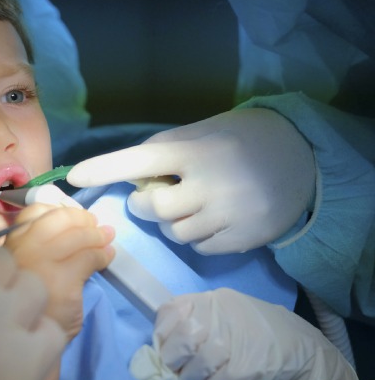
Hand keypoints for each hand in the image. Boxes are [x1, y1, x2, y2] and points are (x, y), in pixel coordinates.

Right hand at [3, 204, 113, 340]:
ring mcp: (38, 266)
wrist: (28, 344)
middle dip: (81, 219)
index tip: (75, 218)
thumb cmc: (28, 305)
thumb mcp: (24, 268)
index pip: (34, 211)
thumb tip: (79, 220)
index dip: (60, 210)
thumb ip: (39, 246)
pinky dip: (103, 255)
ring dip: (97, 236)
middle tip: (95, 226)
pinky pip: (88, 258)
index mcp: (7, 246)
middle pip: (57, 219)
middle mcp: (18, 251)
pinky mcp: (60, 282)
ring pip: (76, 236)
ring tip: (107, 240)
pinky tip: (107, 258)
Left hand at [67, 108, 315, 253]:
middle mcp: (210, 183)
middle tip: (157, 194)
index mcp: (196, 151)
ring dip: (172, 222)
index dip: (106, 168)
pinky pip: (199, 247)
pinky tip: (213, 218)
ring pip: (174, 233)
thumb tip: (128, 175)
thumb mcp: (204, 132)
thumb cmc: (240, 141)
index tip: (75, 176)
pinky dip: (196, 236)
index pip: (141, 160)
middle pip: (153, 209)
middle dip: (146, 205)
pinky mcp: (243, 238)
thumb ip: (167, 151)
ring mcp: (228, 213)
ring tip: (193, 204)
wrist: (303, 158)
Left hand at [152, 288, 358, 379]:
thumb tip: (161, 348)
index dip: (161, 333)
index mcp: (215, 300)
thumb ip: (195, 325)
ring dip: (190, 377)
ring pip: (199, 362)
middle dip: (172, 358)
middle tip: (174, 370)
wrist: (306, 351)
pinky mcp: (250, 365)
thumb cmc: (257, 335)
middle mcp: (225, 314)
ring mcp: (239, 338)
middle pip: (184, 337)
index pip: (173, 310)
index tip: (161, 348)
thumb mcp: (225, 318)